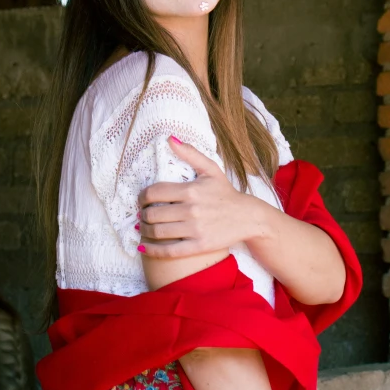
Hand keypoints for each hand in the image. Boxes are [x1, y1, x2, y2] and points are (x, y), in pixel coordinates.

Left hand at [137, 136, 255, 257]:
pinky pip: (169, 251)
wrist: (248, 217)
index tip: (142, 200)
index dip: (142, 197)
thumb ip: (190, 154)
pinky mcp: (199, 246)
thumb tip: (170, 139)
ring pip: (158, 232)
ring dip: (145, 231)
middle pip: (152, 214)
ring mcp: (195, 230)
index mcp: (190, 190)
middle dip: (142, 214)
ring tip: (143, 228)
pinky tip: (144, 246)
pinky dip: (153, 250)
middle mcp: (191, 210)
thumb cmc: (226, 193)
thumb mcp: (211, 169)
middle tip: (142, 214)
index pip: (154, 192)